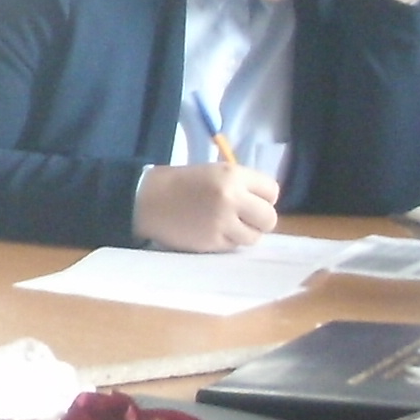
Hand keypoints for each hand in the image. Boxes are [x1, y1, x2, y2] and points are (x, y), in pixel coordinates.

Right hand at [138, 161, 282, 251]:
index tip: (251, 200)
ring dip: (244, 233)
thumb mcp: (215, 172)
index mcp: (233, 175)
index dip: (263, 198)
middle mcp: (231, 198)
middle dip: (259, 220)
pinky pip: (234, 246)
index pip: (272, 191)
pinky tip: (212, 231)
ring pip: (254, 237)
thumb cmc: (182, 183)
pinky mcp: (212, 241)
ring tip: (227, 226)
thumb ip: (242, 186)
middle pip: (269, 218)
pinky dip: (227, 241)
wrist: (147, 199)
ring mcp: (222, 222)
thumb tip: (266, 205)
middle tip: (244, 218)